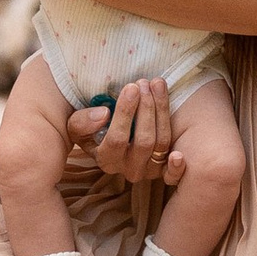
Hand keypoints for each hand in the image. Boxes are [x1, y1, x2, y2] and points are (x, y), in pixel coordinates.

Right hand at [84, 76, 181, 194]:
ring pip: (161, 143)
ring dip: (162, 112)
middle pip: (144, 140)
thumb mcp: (77, 126)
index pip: (117, 139)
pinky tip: (179, 153)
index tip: (131, 87)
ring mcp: (148, 171)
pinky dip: (177, 167)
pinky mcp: (163, 170)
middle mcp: (128, 169)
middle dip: (147, 108)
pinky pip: (173, 173)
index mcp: (106, 159)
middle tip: (145, 82)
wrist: (108, 141)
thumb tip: (103, 114)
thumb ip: (82, 122)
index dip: (125, 113)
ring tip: (157, 85)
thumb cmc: (93, 130)